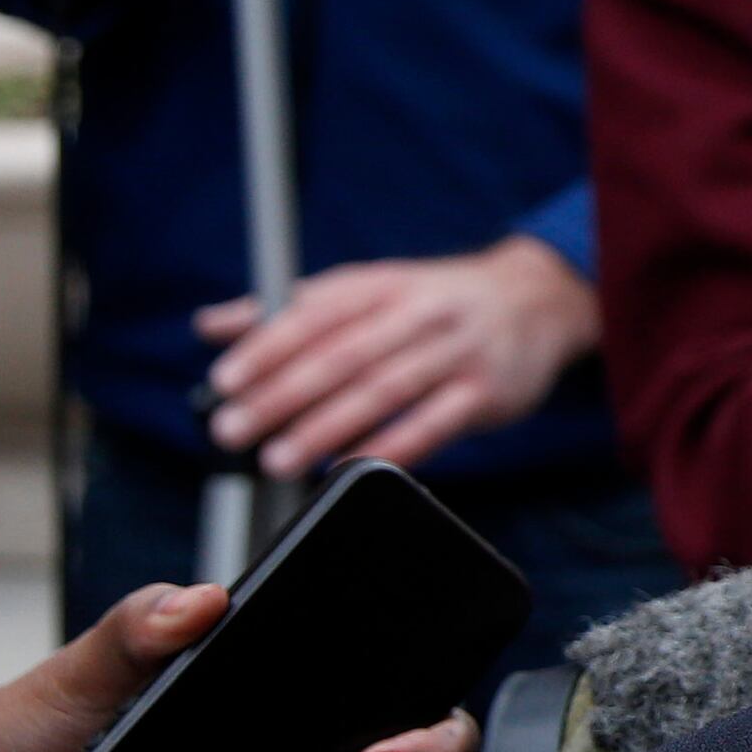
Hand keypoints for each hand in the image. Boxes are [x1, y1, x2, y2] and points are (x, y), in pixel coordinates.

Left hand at [197, 235, 601, 476]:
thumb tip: (211, 325)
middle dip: (283, 396)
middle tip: (234, 430)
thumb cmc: (436, 300)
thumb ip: (290, 308)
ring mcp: (458, 352)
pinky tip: (350, 467)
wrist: (540, 298)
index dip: (269, 346)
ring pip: (385, 391)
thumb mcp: (369, 287)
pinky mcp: (488, 392)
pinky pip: (435, 425)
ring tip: (278, 460)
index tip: (227, 381)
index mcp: (383, 285)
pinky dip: (391, 447)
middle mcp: (421, 313)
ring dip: (327, 428)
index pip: (318, 313)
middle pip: (345, 355)